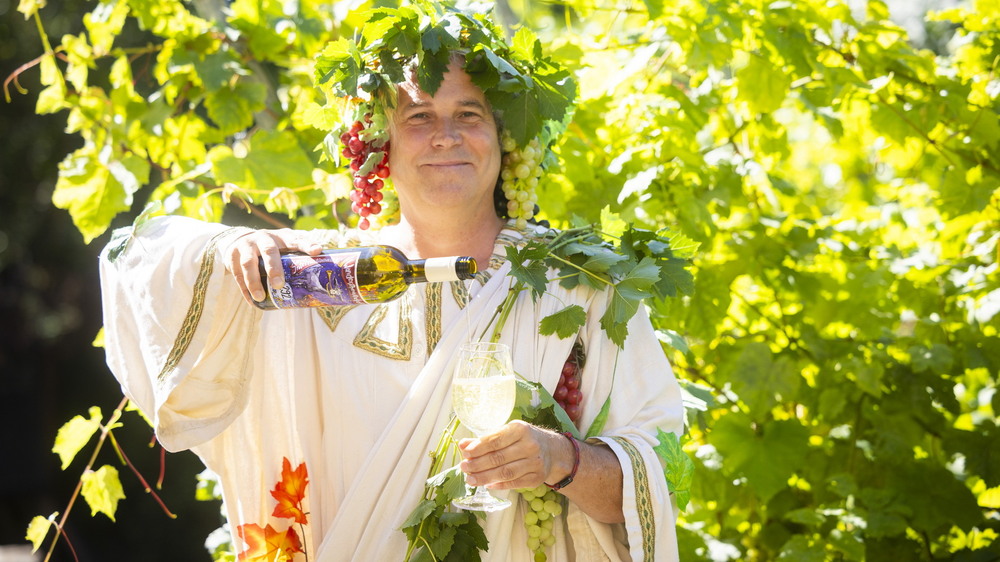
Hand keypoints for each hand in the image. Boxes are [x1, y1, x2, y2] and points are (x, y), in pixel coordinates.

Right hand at [226, 229, 323, 303]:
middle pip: (269, 251)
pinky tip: (251, 301)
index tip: (317, 250)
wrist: (239, 239)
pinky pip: (236, 274)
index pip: (296, 239)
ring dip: (253, 281)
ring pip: (248, 263)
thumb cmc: (270, 247)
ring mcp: (246, 246)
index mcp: (281, 237)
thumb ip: (298, 257)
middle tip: (279, 285)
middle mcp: (263, 238)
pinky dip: (244, 289)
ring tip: (260, 297)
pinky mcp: (232, 256)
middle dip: (273, 268)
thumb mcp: (284, 246)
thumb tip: (323, 275)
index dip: (307, 244)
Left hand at [457, 420, 573, 490]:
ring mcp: (535, 463)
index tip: (465, 453)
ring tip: (470, 479)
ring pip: (505, 473)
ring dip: (485, 477)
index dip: (478, 448)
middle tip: (464, 468)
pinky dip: (499, 485)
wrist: (552, 450)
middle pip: (498, 458)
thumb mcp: (507, 432)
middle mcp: (530, 445)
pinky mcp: (537, 478)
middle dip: (478, 464)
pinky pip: (514, 483)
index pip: (495, 440)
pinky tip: (487, 485)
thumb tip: (463, 445)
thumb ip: (485, 439)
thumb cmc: (524, 439)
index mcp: (521, 430)